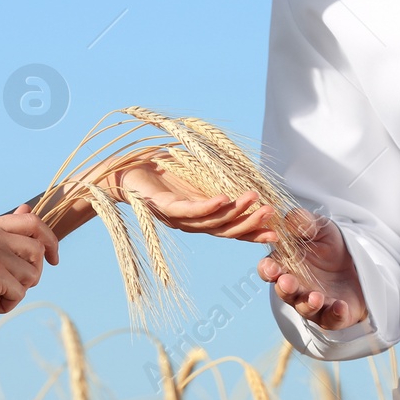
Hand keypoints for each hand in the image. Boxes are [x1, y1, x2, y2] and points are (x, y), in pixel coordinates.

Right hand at [0, 205, 58, 327]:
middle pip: (37, 249)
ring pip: (32, 274)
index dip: (49, 239)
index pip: (32, 221)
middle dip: (35, 271)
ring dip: (19, 291)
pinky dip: (9, 303)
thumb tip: (28, 208)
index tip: (53, 258)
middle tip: (18, 285)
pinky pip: (20, 292)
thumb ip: (3, 232)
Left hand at [105, 150, 277, 240]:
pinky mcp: (162, 207)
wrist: (123, 169)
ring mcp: (177, 216)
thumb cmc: (160, 169)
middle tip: (272, 213)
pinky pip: (189, 211)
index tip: (277, 231)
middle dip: (250, 223)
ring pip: (211, 221)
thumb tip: (244, 173)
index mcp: (200, 215)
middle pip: (225, 229)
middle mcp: (190, 221)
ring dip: (235, 211)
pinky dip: (208, 206)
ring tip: (255, 199)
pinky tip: (224, 198)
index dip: (253, 231)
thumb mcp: (195, 174)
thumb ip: (217, 178)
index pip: (230, 228)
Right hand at [258, 209, 367, 331]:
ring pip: (305, 308)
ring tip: (315, 297)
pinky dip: (335, 314)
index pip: (269, 270)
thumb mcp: (321, 228)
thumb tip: (289, 218)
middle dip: (285, 288)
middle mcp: (295, 287)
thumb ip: (304, 222)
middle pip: (284, 292)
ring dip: (308, 304)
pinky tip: (340, 306)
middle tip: (288, 282)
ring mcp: (313, 304)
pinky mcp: (333, 315)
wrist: (359, 265)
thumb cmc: (331, 246)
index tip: (271, 268)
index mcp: (286, 265)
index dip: (268, 270)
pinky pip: (332, 319)